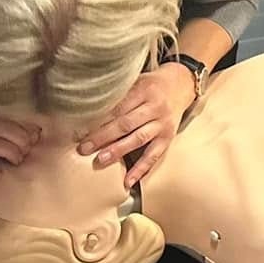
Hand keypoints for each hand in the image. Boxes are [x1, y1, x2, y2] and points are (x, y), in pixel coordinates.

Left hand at [77, 63, 195, 186]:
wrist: (181, 84)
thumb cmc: (152, 85)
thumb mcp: (136, 81)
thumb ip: (119, 95)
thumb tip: (88, 111)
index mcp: (144, 90)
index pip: (118, 107)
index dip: (99, 119)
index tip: (81, 130)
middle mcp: (155, 107)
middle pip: (126, 123)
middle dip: (103, 137)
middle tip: (84, 148)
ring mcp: (162, 124)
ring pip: (138, 139)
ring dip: (118, 151)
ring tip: (101, 160)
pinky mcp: (168, 138)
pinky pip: (154, 155)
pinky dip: (141, 169)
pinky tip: (128, 181)